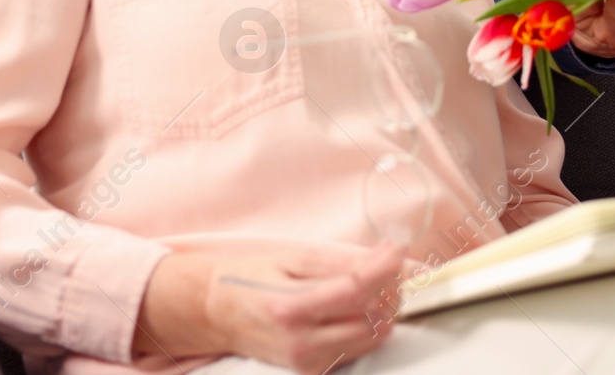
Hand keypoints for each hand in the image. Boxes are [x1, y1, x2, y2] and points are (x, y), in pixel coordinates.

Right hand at [135, 240, 407, 372]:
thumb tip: (383, 259)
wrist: (218, 313)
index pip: (357, 291)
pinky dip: (365, 326)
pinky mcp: (312, 371)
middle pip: (372, 319)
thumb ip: (338, 261)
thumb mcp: (290, 257)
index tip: (397, 251)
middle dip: (388, 289)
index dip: (385, 269)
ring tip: (370, 285)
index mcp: (290, 307)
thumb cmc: (251, 278)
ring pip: (370, 337)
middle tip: (384, 265)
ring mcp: (306, 362)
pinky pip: (356, 349)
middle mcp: (300, 342)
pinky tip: (354, 307)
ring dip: (381, 309)